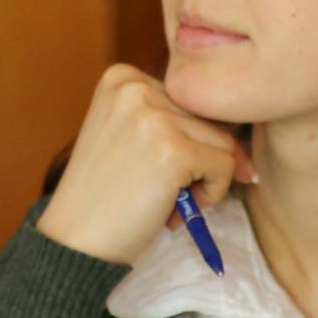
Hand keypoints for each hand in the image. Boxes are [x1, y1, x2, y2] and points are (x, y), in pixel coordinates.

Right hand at [37, 65, 254, 266]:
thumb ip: (173, 118)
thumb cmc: (105, 194)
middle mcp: (135, 87)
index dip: (185, 141)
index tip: (154, 169)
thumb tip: (243, 138)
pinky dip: (210, 194)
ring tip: (164, 199)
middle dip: (196, 161)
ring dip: (204, 178)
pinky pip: (226, 166)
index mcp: (122, 77)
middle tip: (156, 191)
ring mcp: (153, 117)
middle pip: (208, 118)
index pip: (189, 100)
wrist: (75, 240)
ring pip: (223, 141)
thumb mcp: (130, 136)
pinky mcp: (173, 150)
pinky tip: (172, 208)